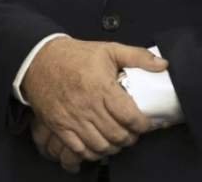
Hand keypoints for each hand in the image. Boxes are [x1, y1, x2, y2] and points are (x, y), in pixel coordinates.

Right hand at [22, 37, 166, 162]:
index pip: (130, 117)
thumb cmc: (75, 55)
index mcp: (101, 87)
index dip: (143, 125)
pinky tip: (98, 144)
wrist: (38, 59)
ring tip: (117, 139)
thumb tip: (162, 65)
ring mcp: (72, 118)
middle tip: (132, 132)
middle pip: (117, 135)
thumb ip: (137, 56)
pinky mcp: (59, 125)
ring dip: (113, 146)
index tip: (145, 123)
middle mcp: (87, 105)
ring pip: (101, 145)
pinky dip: (92, 152)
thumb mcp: (108, 49)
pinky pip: (79, 149)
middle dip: (130, 137)